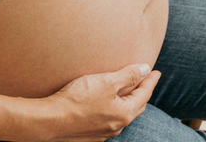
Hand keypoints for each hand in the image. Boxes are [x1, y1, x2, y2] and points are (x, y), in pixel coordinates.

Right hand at [26, 63, 160, 141]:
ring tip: (127, 91)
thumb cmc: (77, 100)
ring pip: (121, 115)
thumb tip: (145, 69)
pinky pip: (108, 120)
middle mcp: (116, 126)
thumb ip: (128, 75)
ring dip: (126, 102)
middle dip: (141, 92)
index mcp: (124, 113)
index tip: (155, 72)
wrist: (50, 121)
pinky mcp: (90, 135)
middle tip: (144, 80)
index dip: (150, 81)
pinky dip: (113, 109)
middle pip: (135, 107)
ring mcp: (103, 133)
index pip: (144, 94)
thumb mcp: (106, 82)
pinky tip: (106, 105)